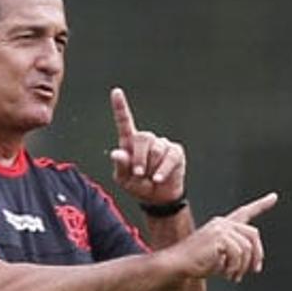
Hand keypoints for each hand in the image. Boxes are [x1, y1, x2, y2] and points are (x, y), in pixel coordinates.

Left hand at [108, 87, 185, 204]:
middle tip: (139, 174)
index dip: (120, 107)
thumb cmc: (139, 187)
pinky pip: (170, 158)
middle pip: (142, 138)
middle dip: (140, 159)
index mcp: (130, 143)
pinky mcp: (175, 153)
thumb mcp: (124, 180)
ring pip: (156, 150)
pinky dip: (163, 170)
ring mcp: (162, 145)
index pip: (124, 122)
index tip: (116, 92)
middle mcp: (147, 140)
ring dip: (152, 168)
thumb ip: (120, 167)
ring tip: (151, 178)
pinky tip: (159, 179)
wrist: (159, 199)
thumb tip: (117, 153)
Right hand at [165, 192, 278, 282]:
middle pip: (253, 235)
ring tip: (233, 275)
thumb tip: (256, 265)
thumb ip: (238, 256)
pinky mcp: (219, 237)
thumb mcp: (221, 258)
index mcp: (223, 225)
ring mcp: (221, 228)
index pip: (245, 212)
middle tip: (254, 270)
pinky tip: (227, 274)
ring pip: (247, 248)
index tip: (274, 197)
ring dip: (243, 267)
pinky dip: (235, 268)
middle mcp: (222, 223)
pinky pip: (238, 254)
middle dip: (257, 254)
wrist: (177, 263)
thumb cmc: (196, 262)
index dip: (261, 205)